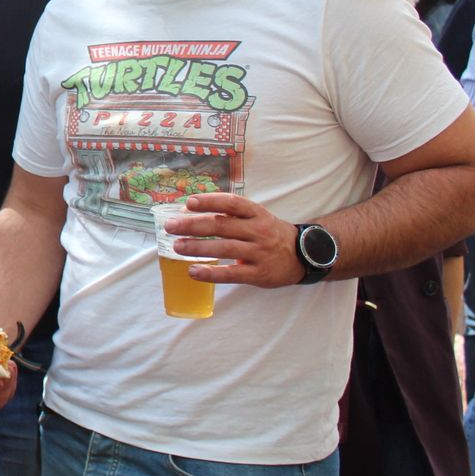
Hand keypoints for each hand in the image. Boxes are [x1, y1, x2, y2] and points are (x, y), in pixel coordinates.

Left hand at [165, 192, 301, 287]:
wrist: (304, 255)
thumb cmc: (270, 233)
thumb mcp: (257, 217)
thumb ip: (230, 214)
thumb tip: (189, 211)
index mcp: (257, 213)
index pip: (231, 203)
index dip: (209, 201)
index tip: (188, 203)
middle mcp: (258, 231)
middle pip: (222, 226)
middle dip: (192, 225)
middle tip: (170, 226)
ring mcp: (259, 253)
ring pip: (224, 248)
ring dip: (197, 247)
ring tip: (176, 247)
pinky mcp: (259, 274)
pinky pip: (231, 274)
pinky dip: (211, 273)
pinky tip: (193, 271)